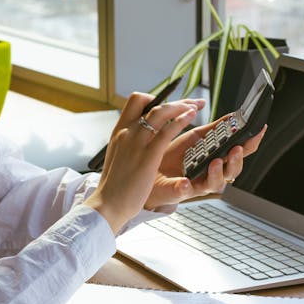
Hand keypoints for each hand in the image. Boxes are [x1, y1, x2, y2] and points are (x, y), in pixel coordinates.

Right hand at [84, 93, 202, 233]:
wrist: (108, 204)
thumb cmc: (114, 185)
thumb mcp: (118, 156)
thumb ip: (128, 144)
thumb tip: (138, 138)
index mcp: (119, 132)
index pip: (134, 102)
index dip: (154, 99)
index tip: (168, 104)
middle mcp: (126, 132)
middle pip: (150, 103)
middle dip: (173, 100)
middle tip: (189, 102)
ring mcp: (136, 142)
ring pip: (161, 112)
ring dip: (181, 106)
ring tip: (195, 107)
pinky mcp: (148, 155)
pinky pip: (167, 131)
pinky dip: (181, 120)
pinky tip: (191, 118)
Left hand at [144, 119, 267, 209]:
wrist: (153, 169)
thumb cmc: (178, 154)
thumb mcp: (198, 137)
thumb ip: (216, 129)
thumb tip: (233, 116)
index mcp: (220, 158)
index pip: (242, 151)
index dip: (252, 141)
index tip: (259, 129)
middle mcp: (214, 173)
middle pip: (234, 169)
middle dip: (237, 159)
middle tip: (236, 148)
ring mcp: (199, 183)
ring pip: (216, 183)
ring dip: (218, 173)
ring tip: (215, 162)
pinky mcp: (182, 191)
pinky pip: (185, 191)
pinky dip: (186, 187)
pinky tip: (186, 182)